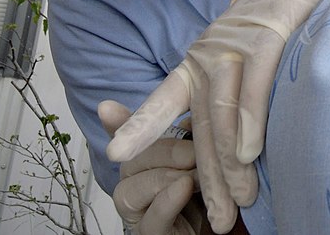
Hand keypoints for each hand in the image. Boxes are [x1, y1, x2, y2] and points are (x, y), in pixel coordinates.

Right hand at [99, 100, 201, 234]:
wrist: (222, 224)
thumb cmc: (210, 191)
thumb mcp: (204, 154)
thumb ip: (192, 134)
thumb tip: (187, 114)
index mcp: (145, 162)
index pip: (126, 139)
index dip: (116, 124)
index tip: (107, 107)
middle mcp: (134, 185)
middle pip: (133, 161)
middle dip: (164, 151)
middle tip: (194, 150)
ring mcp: (139, 213)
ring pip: (133, 189)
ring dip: (168, 175)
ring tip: (196, 171)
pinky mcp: (152, 234)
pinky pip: (153, 218)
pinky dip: (168, 200)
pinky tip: (184, 187)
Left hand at [105, 0, 329, 232]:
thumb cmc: (284, 15)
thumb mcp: (252, 49)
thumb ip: (238, 84)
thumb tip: (239, 129)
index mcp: (203, 58)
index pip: (167, 97)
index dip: (142, 126)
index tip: (115, 156)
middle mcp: (211, 52)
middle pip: (202, 124)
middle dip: (208, 178)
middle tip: (220, 220)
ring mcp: (236, 44)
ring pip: (224, 112)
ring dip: (230, 162)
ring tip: (238, 201)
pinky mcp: (267, 36)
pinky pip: (252, 87)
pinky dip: (249, 122)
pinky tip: (249, 153)